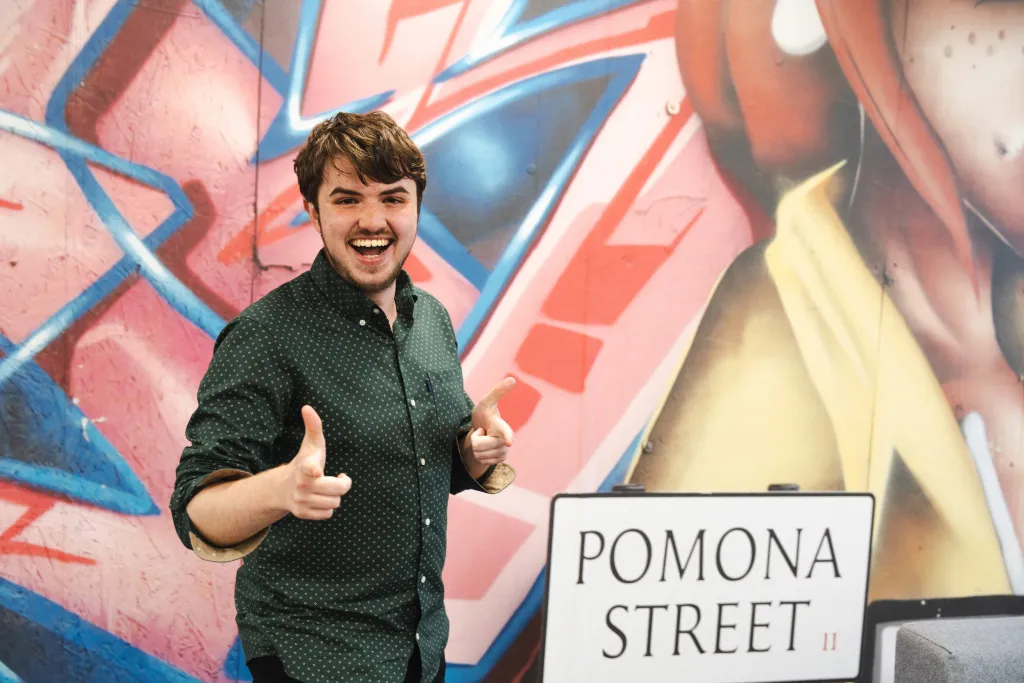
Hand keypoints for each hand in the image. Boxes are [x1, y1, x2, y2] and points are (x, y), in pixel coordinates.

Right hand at [278, 405, 351, 519]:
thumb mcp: (310, 445)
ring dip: (335, 496)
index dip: (314, 469)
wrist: (281, 488)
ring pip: (335, 503)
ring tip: (327, 488)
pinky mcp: (302, 513)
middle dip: (342, 484)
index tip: (317, 471)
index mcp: (305, 466)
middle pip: (338, 490)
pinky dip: (328, 507)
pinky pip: (327, 514)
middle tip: (339, 478)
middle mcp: (302, 485)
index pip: (310, 468)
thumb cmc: (304, 462)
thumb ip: (313, 427)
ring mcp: (301, 501)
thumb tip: (307, 407)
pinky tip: (321, 498)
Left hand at [463, 377, 515, 473]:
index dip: (507, 436)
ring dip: (476, 448)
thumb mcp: (486, 402)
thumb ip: (498, 391)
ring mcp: (503, 452)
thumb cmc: (484, 414)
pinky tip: (485, 448)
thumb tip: (512, 379)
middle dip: (474, 439)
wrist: (482, 431)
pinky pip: (481, 461)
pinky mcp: (499, 460)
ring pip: (479, 455)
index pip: (505, 432)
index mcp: (502, 426)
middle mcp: (505, 441)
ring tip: (483, 439)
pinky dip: (478, 456)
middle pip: (479, 446)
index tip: (509, 442)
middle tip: (481, 432)